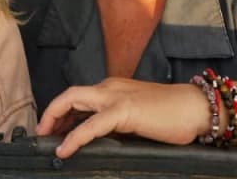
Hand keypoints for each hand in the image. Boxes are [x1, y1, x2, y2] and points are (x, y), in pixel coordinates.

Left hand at [37, 78, 210, 158]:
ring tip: (45, 139)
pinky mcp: (124, 110)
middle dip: (51, 113)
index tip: (52, 130)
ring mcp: (116, 96)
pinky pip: (91, 124)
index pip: (78, 96)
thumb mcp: (136, 118)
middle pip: (70, 94)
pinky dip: (74, 136)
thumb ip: (116, 123)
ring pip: (74, 101)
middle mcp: (110, 87)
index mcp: (113, 88)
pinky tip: (65, 149)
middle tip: (41, 134)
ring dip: (55, 119)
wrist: (195, 108)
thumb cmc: (171, 116)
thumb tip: (97, 140)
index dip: (61, 112)